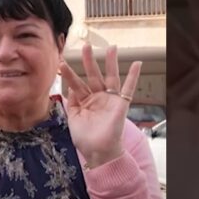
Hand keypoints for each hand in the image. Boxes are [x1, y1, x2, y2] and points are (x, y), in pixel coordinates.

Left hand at [59, 43, 141, 167]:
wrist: (98, 153)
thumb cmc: (85, 139)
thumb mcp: (73, 118)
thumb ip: (72, 101)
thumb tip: (71, 86)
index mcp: (85, 101)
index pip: (77, 83)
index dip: (70, 74)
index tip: (62, 62)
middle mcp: (98, 98)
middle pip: (93, 75)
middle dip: (89, 60)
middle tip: (86, 45)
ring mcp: (110, 100)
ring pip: (110, 77)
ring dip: (110, 62)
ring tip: (111, 47)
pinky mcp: (121, 104)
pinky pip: (128, 88)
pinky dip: (133, 76)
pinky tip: (137, 64)